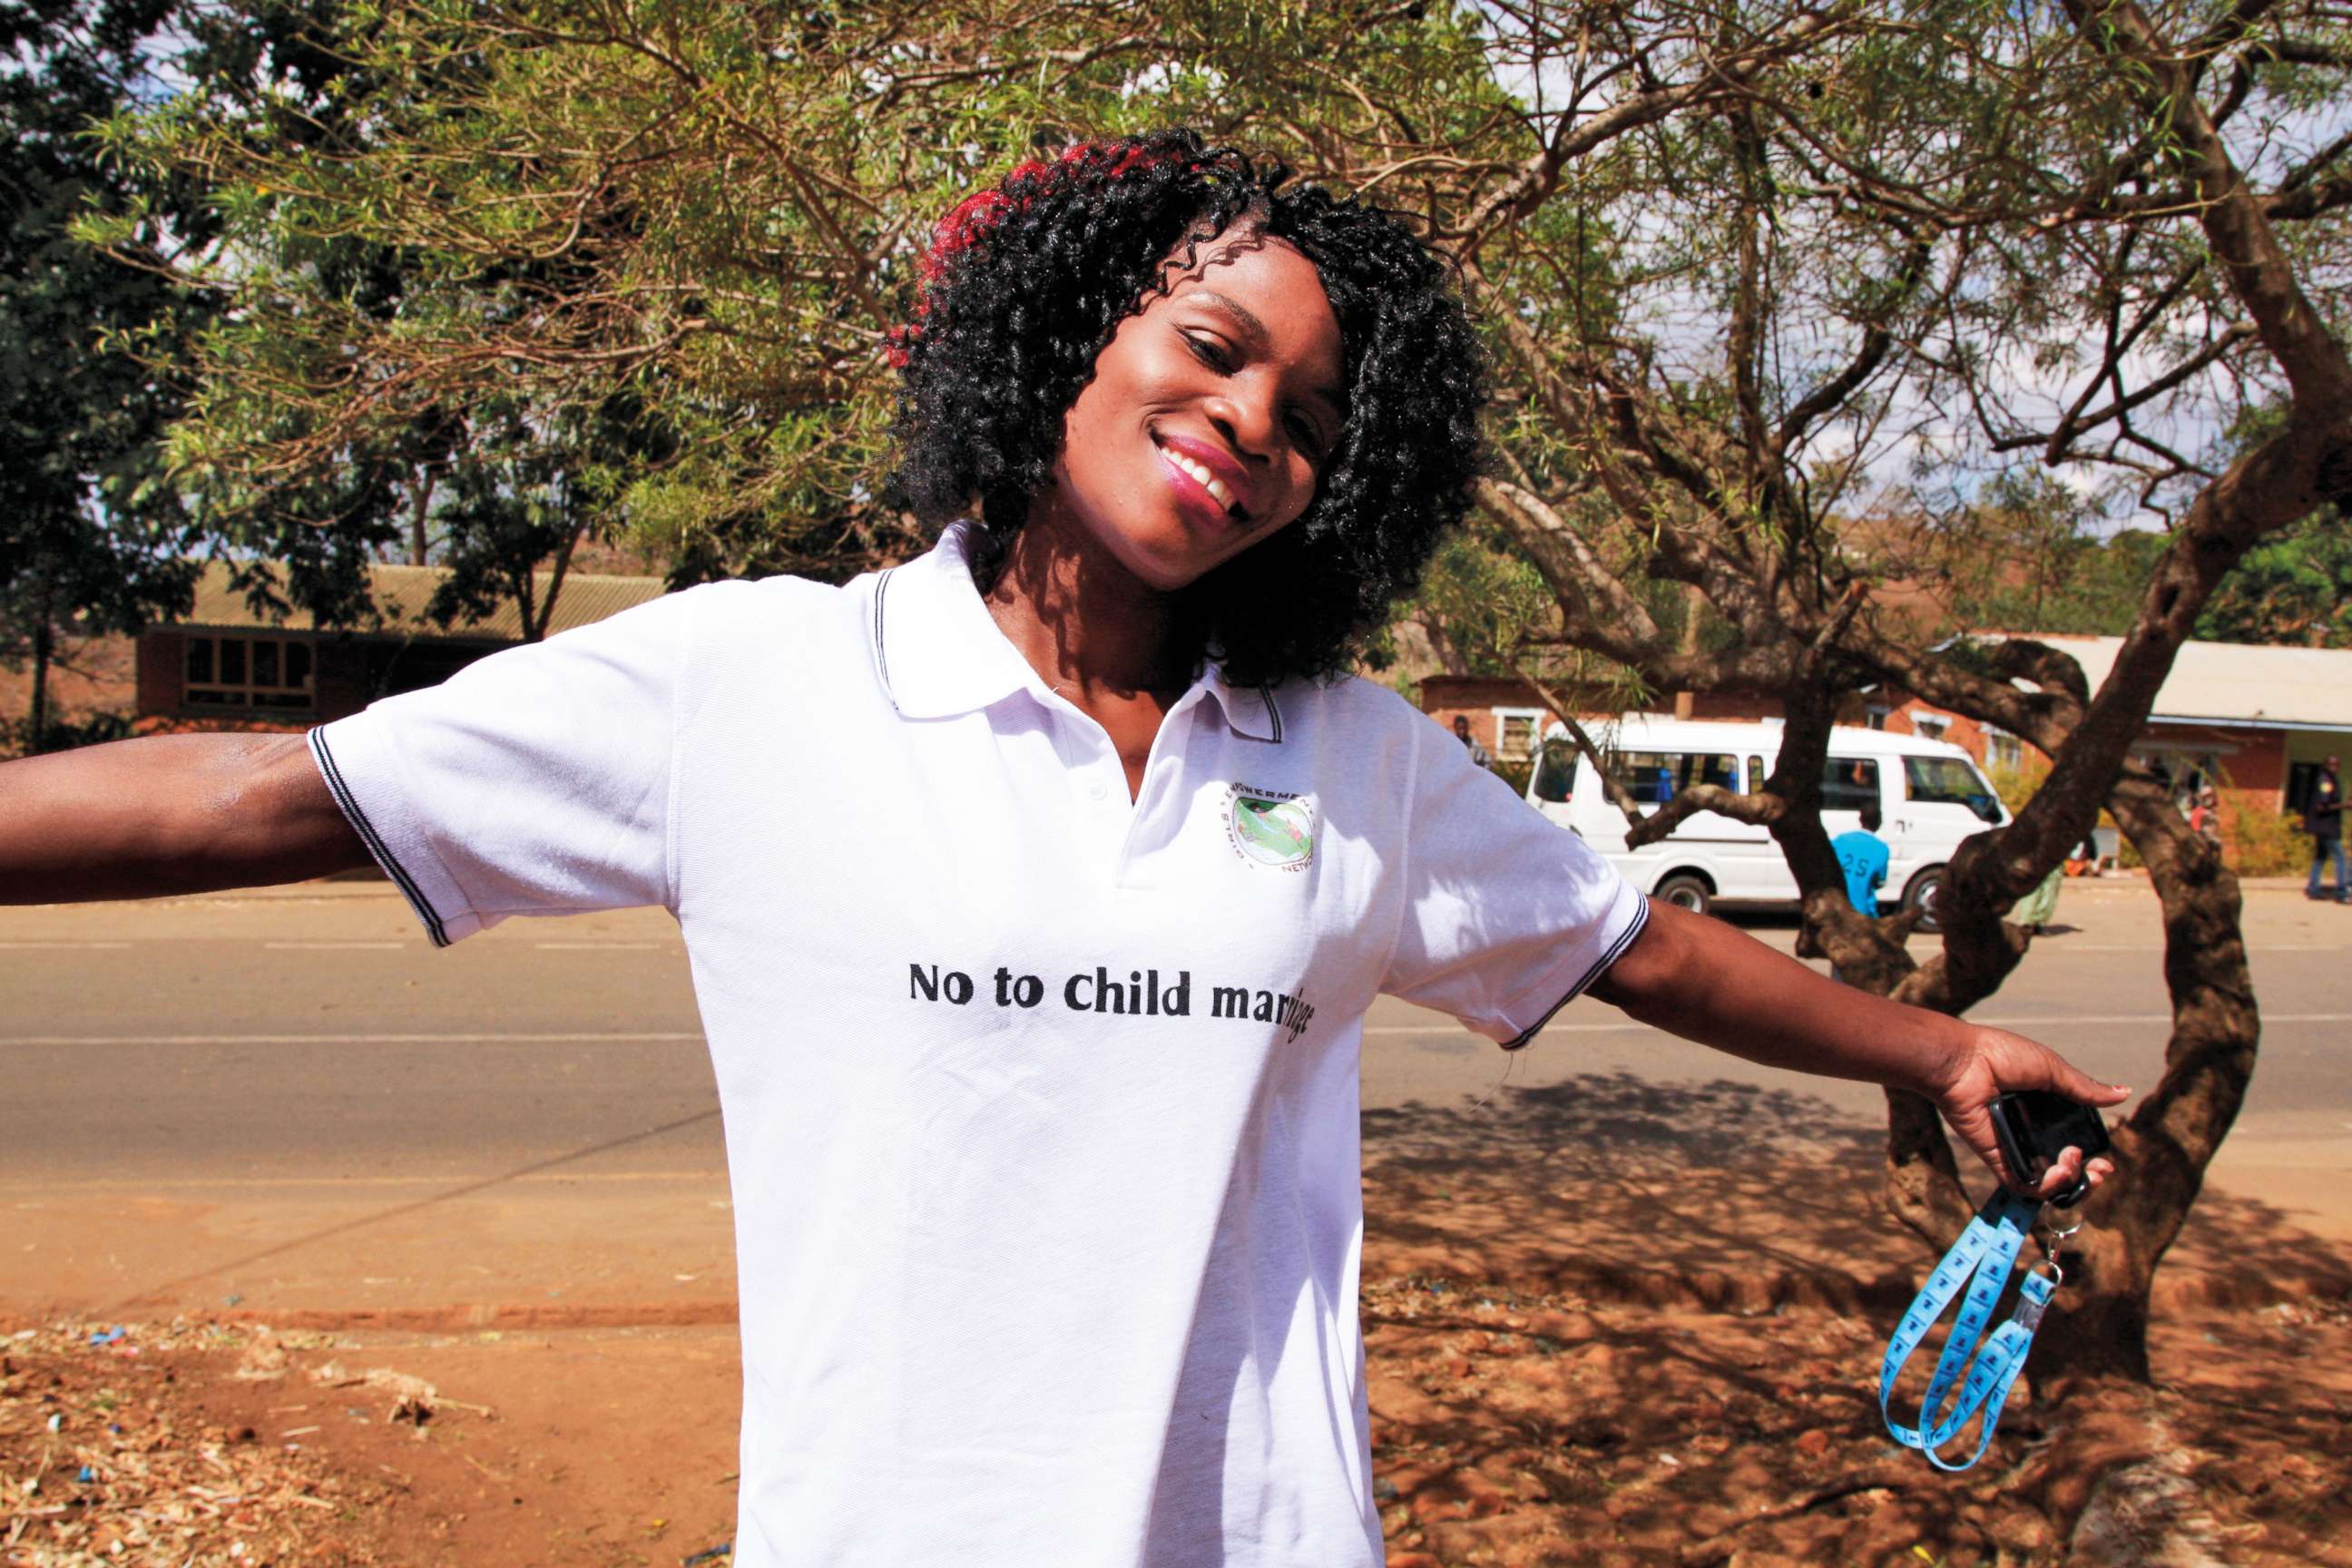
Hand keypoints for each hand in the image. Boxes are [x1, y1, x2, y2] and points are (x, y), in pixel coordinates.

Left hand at [1923, 1025, 2129, 1200]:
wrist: (1964, 1061)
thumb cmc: (2002, 1056)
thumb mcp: (2051, 1069)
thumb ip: (2084, 1089)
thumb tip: (2124, 1093)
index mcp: (2047, 1113)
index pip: (2077, 1144)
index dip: (2094, 1158)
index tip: (2106, 1162)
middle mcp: (2033, 1133)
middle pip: (2066, 1169)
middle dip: (2088, 1178)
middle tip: (2098, 1170)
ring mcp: (2015, 1147)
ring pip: (2047, 1182)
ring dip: (2068, 1181)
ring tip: (2070, 1161)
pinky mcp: (1997, 1157)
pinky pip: (2021, 1183)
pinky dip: (2042, 1187)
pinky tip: (2056, 1174)